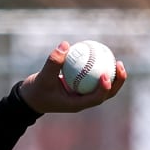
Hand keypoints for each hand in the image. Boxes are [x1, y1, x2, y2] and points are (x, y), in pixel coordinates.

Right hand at [14, 41, 128, 114]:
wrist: (30, 97)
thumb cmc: (36, 90)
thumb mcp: (41, 77)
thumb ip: (53, 62)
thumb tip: (65, 44)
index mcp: (76, 104)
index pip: (96, 99)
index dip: (104, 88)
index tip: (106, 74)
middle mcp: (83, 100)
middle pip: (106, 94)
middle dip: (117, 82)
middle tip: (119, 65)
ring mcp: (83, 94)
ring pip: (103, 86)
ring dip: (113, 75)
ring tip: (117, 60)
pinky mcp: (81, 87)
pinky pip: (94, 77)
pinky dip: (99, 68)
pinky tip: (102, 55)